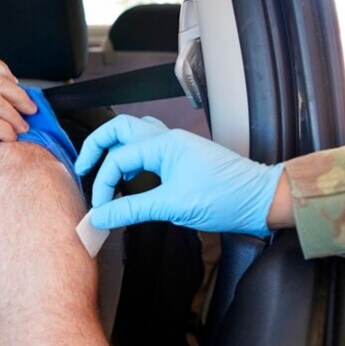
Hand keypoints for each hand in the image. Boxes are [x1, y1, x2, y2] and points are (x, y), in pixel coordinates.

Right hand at [74, 115, 283, 235]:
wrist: (261, 200)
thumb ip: (131, 210)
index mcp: (164, 144)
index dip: (103, 183)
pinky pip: (149, 148)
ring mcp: (177, 146)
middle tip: (84, 167)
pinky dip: (132, 158)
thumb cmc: (225, 198)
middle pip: (120, 129)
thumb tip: (101, 217)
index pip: (118, 158)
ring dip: (115, 149)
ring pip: (135, 135)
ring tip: (104, 170)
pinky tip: (131, 177)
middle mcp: (168, 138)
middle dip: (97, 146)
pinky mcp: (183, 158)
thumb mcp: (172, 206)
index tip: (100, 210)